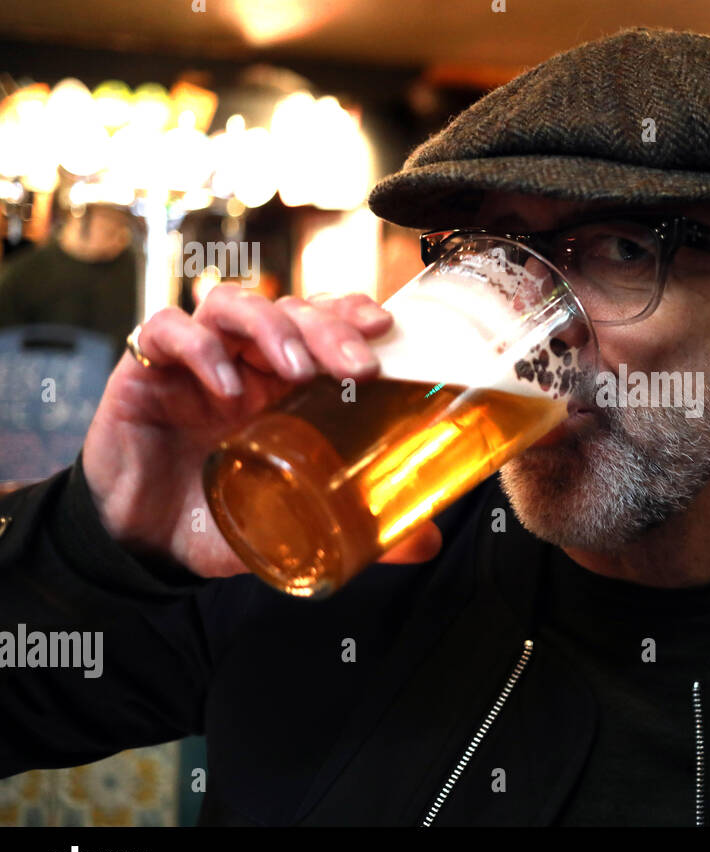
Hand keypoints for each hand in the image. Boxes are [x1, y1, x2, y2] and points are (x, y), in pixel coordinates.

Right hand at [82, 285, 441, 577]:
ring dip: (273, 327)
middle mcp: (245, 362)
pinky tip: (225, 386)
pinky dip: (200, 348)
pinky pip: (166, 330)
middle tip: (358, 365)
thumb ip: (356, 526)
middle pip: (288, 308)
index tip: (384, 329)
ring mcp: (195, 360)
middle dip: (328, 326)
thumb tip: (425, 542)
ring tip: (297, 370)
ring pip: (233, 303)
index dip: (351, 313)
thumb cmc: (219, 519)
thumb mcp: (294, 524)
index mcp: (285, 383)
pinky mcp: (143, 370)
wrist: (143, 547)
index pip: (322, 321)